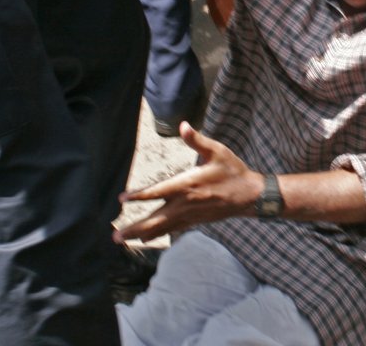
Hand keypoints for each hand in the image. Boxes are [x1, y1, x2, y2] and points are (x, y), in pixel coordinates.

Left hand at [114, 123, 264, 242]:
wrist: (250, 195)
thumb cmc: (233, 171)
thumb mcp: (216, 151)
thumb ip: (197, 140)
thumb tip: (183, 125)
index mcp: (187, 185)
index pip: (157, 192)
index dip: (139, 196)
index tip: (122, 199)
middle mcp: (185, 204)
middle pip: (155, 219)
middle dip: (134, 228)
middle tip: (115, 237)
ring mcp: (189, 215)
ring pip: (161, 228)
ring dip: (141, 234)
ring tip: (123, 239)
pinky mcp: (194, 221)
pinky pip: (171, 229)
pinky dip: (157, 234)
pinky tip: (146, 238)